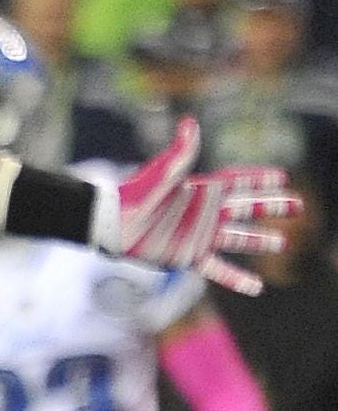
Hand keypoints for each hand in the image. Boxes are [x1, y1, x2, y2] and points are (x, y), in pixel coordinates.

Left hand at [107, 119, 295, 292]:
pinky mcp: (189, 256)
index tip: (282, 177)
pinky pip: (219, 269)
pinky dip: (237, 279)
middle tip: (297, 206)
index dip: (259, 179)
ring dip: (259, 240)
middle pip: (246, 209)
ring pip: (238, 239)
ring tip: (282, 243)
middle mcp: (205, 213)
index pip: (239, 182)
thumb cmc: (136, 194)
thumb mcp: (163, 172)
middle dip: (271, 207)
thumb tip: (190, 122)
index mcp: (203, 190)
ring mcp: (199, 236)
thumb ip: (181, 151)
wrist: (112, 225)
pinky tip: (256, 288)